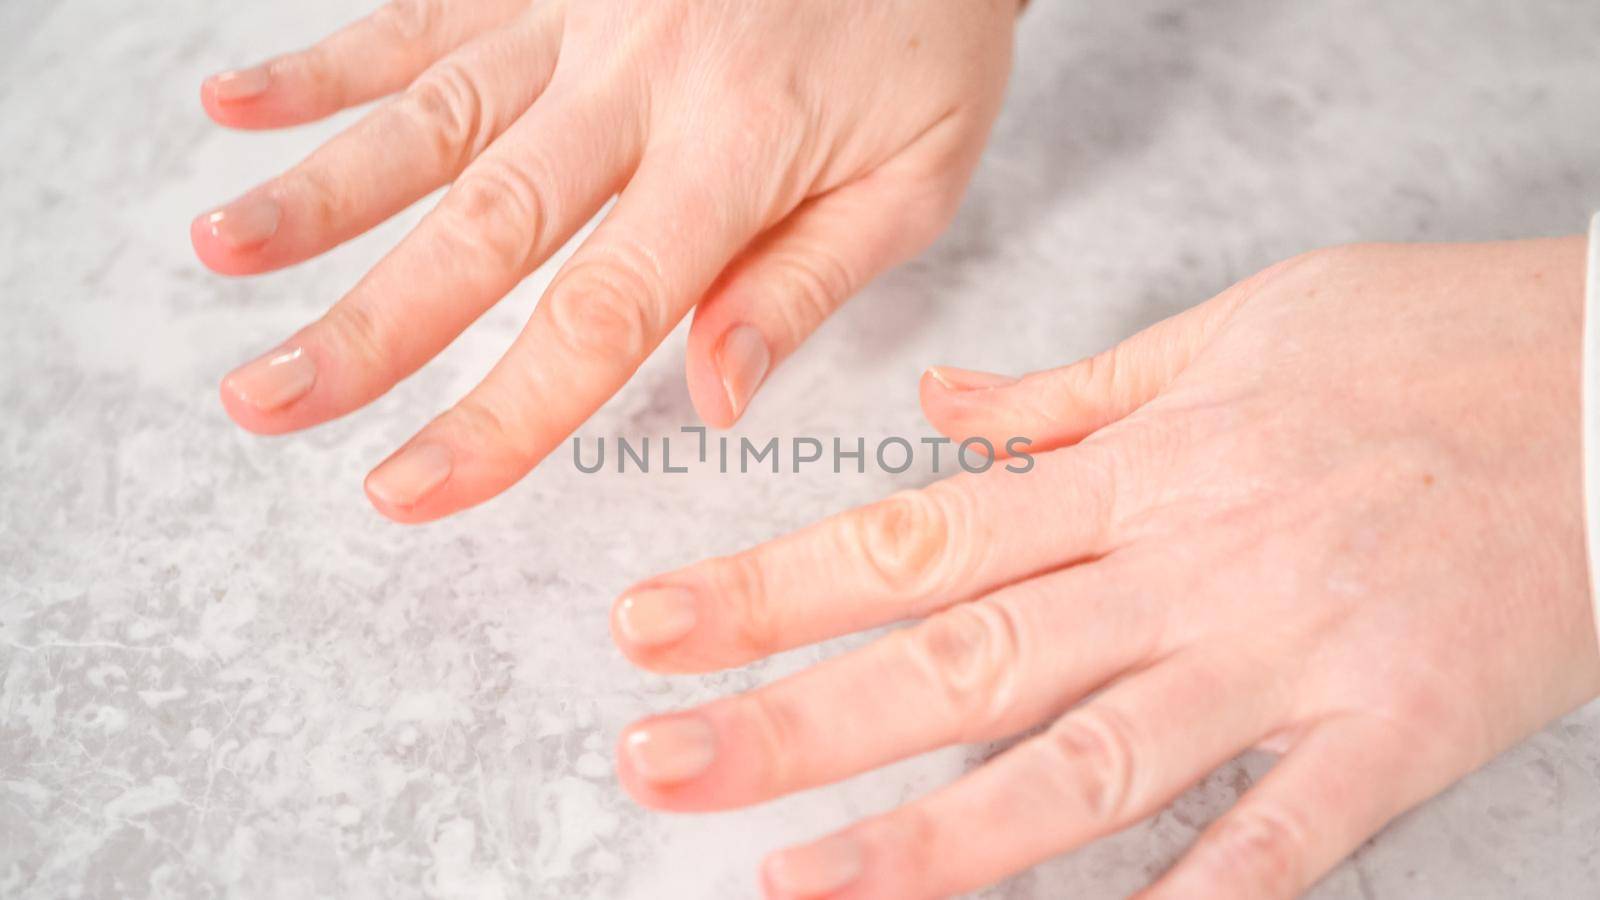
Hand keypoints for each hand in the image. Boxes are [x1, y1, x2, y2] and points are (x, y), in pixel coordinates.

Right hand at [195, 0, 1016, 521]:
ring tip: (220, 253)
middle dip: (367, 324)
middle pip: (484, 222)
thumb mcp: (916, 179)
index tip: (410, 487)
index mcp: (736, 154)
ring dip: (318, 187)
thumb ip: (804, 285)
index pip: (599, 313)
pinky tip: (235, 98)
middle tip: (263, 402)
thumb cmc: (927, 39)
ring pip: (431, 112)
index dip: (500, 413)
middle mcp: (639, 81)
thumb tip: (711, 399)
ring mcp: (583, 11)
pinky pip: (428, 14)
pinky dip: (331, 60)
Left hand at [609, 239, 1599, 897]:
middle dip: (796, 715)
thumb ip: (1077, 386)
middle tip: (657, 758)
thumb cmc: (1436, 342)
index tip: (657, 624)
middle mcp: (1187, 565)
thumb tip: (947, 403)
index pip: (916, 537)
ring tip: (794, 881)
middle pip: (959, 656)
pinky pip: (1269, 844)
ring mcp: (1285, 657)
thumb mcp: (1240, 323)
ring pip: (1080, 761)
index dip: (773, 586)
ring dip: (929, 836)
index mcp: (1141, 469)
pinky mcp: (1392, 734)